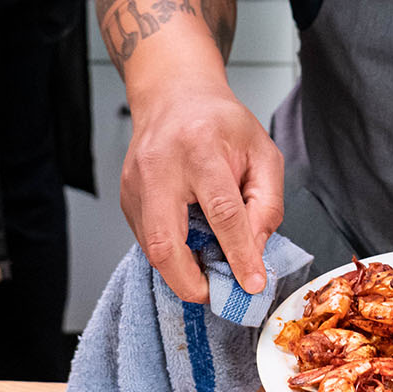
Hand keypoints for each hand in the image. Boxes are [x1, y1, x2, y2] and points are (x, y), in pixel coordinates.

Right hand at [120, 79, 284, 302]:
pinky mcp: (125, 198)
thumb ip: (266, 203)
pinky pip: (146, 239)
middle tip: (216, 294)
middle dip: (190, 281)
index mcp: (200, 148)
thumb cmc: (221, 123)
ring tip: (209, 272)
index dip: (239, 254)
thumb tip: (255, 251)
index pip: (222, 212)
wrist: (175, 97)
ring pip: (151, 248)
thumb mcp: (262, 152)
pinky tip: (191, 249)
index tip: (252, 283)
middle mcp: (160, 167)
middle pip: (165, 241)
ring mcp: (135, 185)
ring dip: (181, 271)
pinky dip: (171, 254)